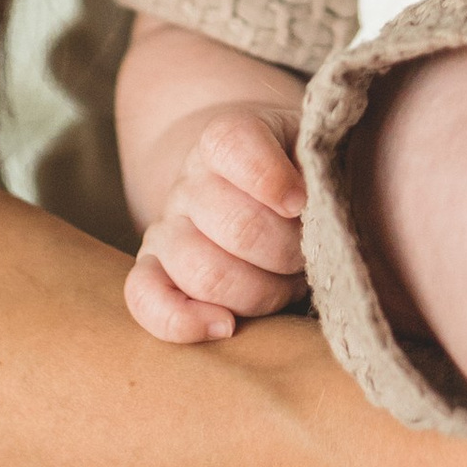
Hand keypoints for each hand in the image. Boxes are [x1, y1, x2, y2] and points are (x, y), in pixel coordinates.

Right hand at [123, 105, 304, 344]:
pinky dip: (181, 321)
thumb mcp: (314, 151)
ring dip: (261, 290)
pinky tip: (224, 326)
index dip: (271, 178)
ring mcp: (167, 228)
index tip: (303, 201)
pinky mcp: (152, 270)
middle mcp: (191, 182)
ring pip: (203, 271)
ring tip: (286, 283)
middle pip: (237, 226)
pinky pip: (145, 298)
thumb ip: (321, 168)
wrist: (248, 185)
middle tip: (311, 252)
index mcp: (229, 139)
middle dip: (290, 251)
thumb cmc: (297, 172)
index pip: (234, 145)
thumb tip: (321, 202)